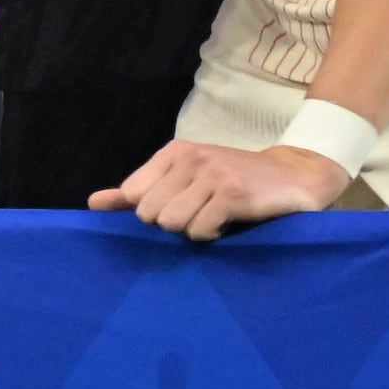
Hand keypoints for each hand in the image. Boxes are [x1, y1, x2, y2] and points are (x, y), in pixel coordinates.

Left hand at [90, 138, 349, 240]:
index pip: (134, 196)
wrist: (295, 174)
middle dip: (173, 223)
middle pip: (151, 214)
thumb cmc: (233, 181)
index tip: (178, 206)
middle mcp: (190, 159)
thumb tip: (93, 204)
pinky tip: (229, 223)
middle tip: (201, 213)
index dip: (153, 211)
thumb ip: (138, 192)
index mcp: (174, 153)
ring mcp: (212, 174)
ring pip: (172, 223)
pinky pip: (200, 230)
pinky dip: (212, 235)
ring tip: (215, 217)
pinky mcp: (233, 193)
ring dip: (194, 230)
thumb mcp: (184, 179)